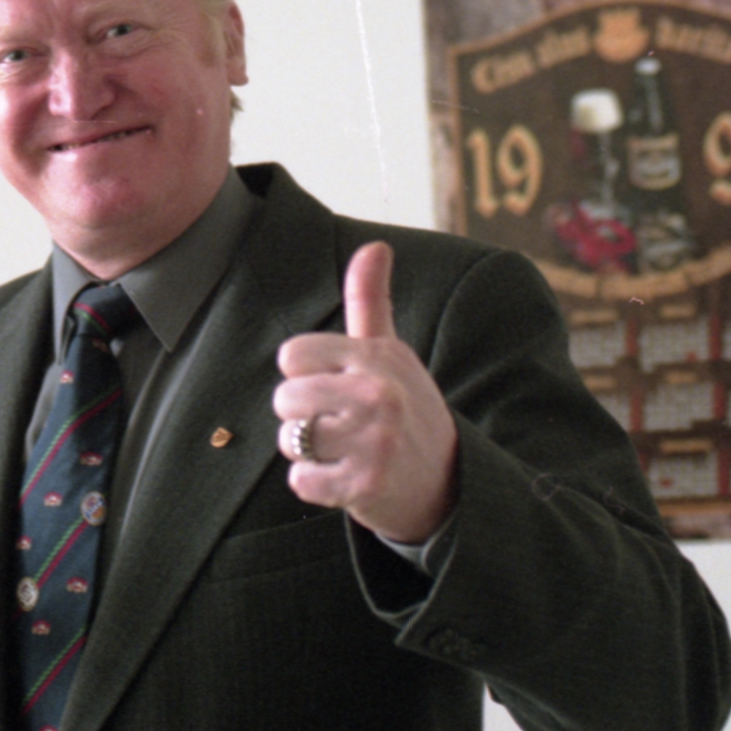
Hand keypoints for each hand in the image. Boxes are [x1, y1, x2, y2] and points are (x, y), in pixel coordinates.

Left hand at [273, 242, 457, 543]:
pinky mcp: (366, 483)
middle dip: (302, 417)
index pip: (292, 355)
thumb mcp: (391, 352)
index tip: (334, 387)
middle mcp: (377, 393)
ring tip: (343, 450)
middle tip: (340, 425)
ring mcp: (374, 439)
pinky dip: (315, 485)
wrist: (445, 481)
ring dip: (308, 452)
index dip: (304, 375)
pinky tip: (345, 477)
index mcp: (377, 356)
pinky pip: (302, 482)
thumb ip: (370, 299)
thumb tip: (375, 245)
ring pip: (291, 439)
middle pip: (285, 399)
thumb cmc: (406, 408)